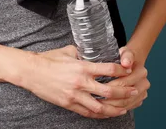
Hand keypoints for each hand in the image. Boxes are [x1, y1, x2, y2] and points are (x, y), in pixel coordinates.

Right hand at [23, 45, 139, 119]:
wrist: (32, 72)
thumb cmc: (49, 59)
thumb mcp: (67, 51)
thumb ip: (81, 53)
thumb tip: (89, 52)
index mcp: (82, 66)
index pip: (107, 69)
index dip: (120, 70)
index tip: (129, 70)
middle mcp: (81, 82)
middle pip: (108, 91)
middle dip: (123, 92)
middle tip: (134, 91)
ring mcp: (75, 95)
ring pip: (100, 106)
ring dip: (114, 108)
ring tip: (124, 107)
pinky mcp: (69, 104)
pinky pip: (87, 112)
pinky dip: (99, 114)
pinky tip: (106, 113)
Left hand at [101, 46, 150, 111]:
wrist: (132, 62)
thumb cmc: (124, 57)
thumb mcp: (124, 52)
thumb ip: (126, 56)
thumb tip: (126, 63)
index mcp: (141, 72)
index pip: (125, 82)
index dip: (112, 85)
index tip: (99, 87)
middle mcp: (144, 83)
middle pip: (126, 94)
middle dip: (111, 97)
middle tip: (97, 98)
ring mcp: (142, 93)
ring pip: (126, 103)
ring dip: (113, 105)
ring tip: (100, 104)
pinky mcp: (139, 99)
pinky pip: (127, 106)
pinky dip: (117, 108)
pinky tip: (106, 107)